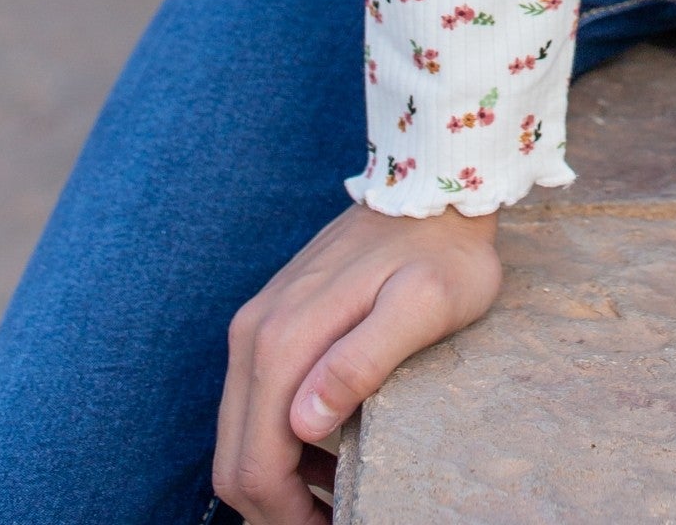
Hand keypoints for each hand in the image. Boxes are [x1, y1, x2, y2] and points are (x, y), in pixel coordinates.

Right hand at [214, 202, 502, 523]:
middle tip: (330, 523)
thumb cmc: (442, 253)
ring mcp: (257, 323)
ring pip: (239, 434)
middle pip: (233, 459)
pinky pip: (254, 401)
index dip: (285, 517)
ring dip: (275, 480)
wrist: (432, 185)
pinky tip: (327, 453)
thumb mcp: (423, 306)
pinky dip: (278, 444)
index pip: (254, 465)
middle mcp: (254, 334)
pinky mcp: (271, 318)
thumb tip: (304, 421)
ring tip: (335, 498)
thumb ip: (363, 361)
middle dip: (273, 509)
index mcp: (282, 342)